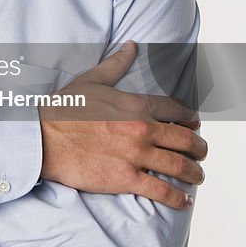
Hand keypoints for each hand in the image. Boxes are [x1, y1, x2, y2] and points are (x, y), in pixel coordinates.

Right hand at [39, 41, 206, 208]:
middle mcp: (142, 129)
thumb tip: (131, 45)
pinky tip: (184, 201)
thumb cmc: (64, 109)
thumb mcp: (92, 80)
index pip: (177, 110)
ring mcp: (136, 155)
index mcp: (136, 105)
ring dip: (194, 173)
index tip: (195, 124)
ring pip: (180, 166)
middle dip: (200, 148)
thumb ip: (116, 63)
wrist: (43, 138)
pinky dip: (178, 198)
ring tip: (197, 176)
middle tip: (202, 153)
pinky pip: (162, 191)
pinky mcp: (126, 178)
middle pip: (186, 139)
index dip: (191, 118)